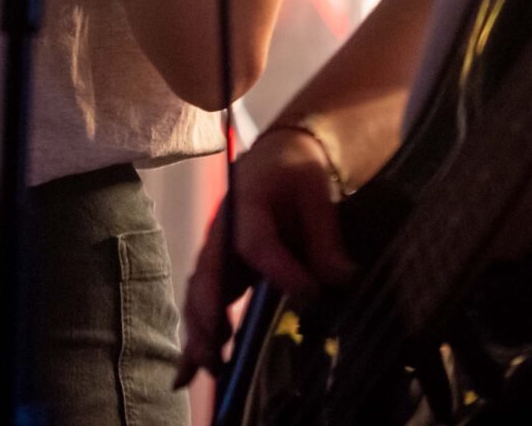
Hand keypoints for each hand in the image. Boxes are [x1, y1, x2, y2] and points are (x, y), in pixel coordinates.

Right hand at [175, 126, 359, 387]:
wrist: (279, 158)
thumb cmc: (296, 171)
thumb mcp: (317, 191)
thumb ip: (326, 236)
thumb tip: (344, 279)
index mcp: (246, 202)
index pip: (255, 242)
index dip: (280, 271)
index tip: (310, 295)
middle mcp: (222, 232)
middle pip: (209, 275)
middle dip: (212, 314)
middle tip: (222, 350)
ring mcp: (218, 254)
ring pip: (200, 295)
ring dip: (201, 331)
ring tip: (212, 367)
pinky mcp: (221, 272)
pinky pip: (204, 305)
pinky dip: (196, 337)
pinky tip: (187, 373)